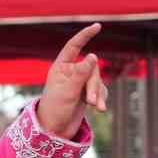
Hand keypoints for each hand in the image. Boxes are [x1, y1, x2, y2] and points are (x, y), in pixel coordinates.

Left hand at [39, 24, 107, 138]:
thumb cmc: (55, 110)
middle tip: (90, 101)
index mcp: (60, 67)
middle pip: (92, 68)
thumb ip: (81, 73)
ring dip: (98, 93)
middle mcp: (70, 72)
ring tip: (95, 107)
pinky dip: (101, 98)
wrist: (55, 130)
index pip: (74, 46)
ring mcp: (79, 82)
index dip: (84, 35)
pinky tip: (100, 109)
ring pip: (98, 79)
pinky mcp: (87, 93)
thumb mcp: (68, 91)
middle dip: (94, 84)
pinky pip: (101, 90)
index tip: (97, 26)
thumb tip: (92, 55)